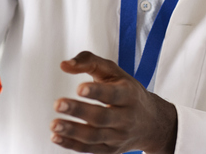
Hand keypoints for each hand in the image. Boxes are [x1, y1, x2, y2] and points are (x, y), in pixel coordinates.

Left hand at [51, 51, 176, 153]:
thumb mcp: (114, 71)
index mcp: (128, 94)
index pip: (112, 94)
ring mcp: (118, 136)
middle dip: (79, 111)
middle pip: (102, 117)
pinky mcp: (110, 150)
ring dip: (72, 131)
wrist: (151, 122)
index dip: (96, 91)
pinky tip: (56, 137)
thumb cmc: (127, 90)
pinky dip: (72, 144)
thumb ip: (89, 61)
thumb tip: (64, 65)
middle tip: (57, 103)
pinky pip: (90, 149)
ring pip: (95, 136)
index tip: (79, 88)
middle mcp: (126, 117)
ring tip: (54, 123)